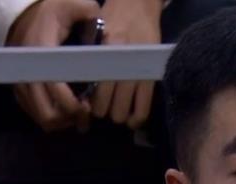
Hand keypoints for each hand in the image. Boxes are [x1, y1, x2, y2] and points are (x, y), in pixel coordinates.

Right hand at [7, 0, 100, 131]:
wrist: (24, 12)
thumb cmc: (54, 10)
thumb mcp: (73, 4)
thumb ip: (88, 11)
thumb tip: (105, 27)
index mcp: (42, 51)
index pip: (56, 90)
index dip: (74, 106)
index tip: (88, 106)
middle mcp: (28, 70)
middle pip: (48, 113)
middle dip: (70, 119)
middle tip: (86, 113)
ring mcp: (21, 82)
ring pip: (41, 118)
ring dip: (62, 121)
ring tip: (78, 114)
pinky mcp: (19, 89)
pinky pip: (34, 114)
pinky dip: (52, 118)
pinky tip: (66, 111)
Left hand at [91, 0, 161, 128]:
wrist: (138, 4)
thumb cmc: (112, 18)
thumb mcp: (95, 35)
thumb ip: (90, 60)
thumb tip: (83, 89)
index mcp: (103, 54)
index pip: (92, 90)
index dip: (88, 104)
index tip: (87, 105)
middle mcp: (120, 65)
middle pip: (105, 106)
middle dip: (102, 112)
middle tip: (102, 108)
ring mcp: (137, 72)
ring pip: (122, 111)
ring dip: (118, 115)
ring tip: (116, 110)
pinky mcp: (151, 77)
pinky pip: (143, 108)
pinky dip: (136, 118)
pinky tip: (131, 120)